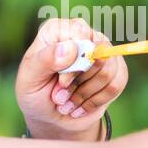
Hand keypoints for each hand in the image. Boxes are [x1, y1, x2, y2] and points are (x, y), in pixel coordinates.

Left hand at [15, 18, 128, 139]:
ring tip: (69, 102)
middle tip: (60, 96)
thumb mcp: (30, 79)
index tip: (61, 82)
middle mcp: (82, 35)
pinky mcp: (115, 69)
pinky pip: (117, 84)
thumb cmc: (35, 94)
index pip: (80, 32)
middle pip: (98, 52)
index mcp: (58, 30)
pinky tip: (82, 106)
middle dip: (79, 83)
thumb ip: (45, 60)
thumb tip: (70, 48)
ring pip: (108, 70)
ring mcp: (101, 51)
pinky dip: (97, 101)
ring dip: (86, 94)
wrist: (50, 117)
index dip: (75, 60)